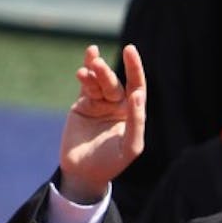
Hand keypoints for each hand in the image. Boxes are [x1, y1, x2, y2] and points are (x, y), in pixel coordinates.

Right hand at [58, 44, 146, 203]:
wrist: (83, 172)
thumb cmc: (111, 163)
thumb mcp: (130, 146)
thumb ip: (136, 121)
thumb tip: (138, 95)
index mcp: (133, 113)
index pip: (137, 87)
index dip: (135, 68)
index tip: (130, 50)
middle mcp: (118, 106)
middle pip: (115, 83)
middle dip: (107, 74)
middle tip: (99, 66)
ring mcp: (100, 104)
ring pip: (98, 83)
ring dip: (94, 73)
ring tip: (88, 69)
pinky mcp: (83, 105)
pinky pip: (86, 85)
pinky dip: (85, 72)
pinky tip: (86, 61)